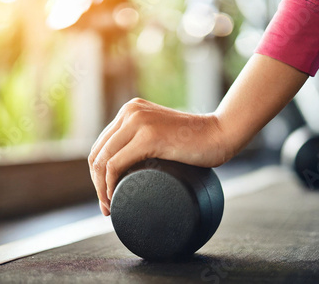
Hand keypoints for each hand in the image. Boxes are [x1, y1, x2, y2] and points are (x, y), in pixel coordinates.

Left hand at [88, 98, 228, 215]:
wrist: (222, 133)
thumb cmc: (197, 141)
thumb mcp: (162, 132)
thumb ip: (148, 137)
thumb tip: (134, 166)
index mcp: (130, 111)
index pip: (101, 145)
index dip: (97, 174)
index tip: (107, 197)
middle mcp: (130, 112)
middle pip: (97, 153)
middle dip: (97, 184)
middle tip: (108, 207)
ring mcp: (138, 121)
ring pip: (101, 160)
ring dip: (101, 188)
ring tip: (111, 208)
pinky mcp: (148, 136)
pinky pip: (114, 164)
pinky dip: (108, 185)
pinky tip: (113, 198)